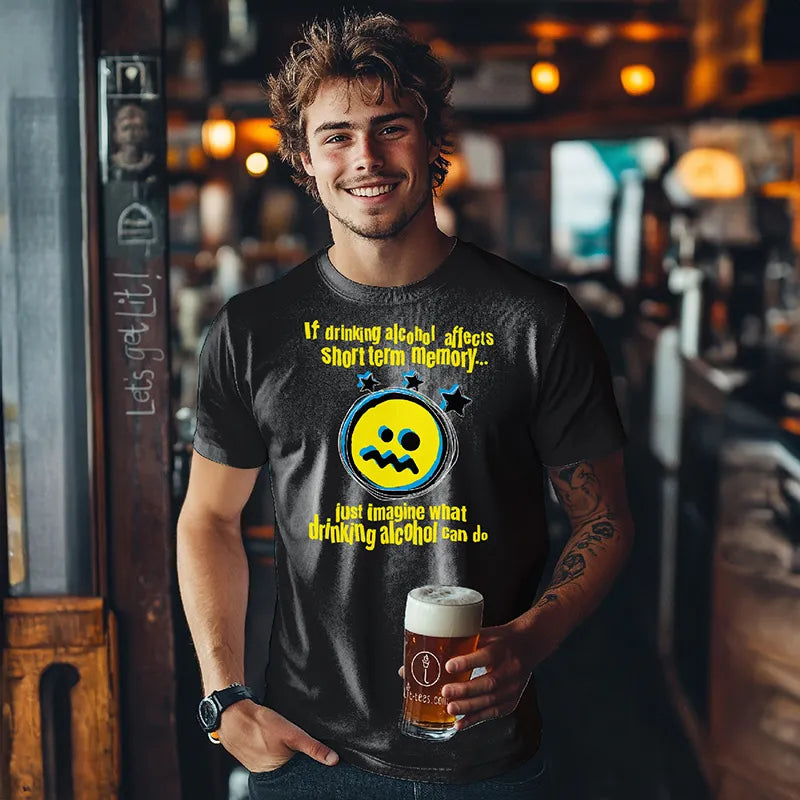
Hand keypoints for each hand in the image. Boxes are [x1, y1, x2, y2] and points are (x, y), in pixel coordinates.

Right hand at [217, 701, 338, 770]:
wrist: (232, 714)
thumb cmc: (260, 723)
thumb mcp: (292, 733)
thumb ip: (312, 747)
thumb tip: (333, 760)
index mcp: (278, 772)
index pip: (299, 775)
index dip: (307, 767)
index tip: (310, 758)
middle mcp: (267, 774)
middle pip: (289, 768)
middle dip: (294, 759)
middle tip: (291, 744)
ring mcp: (257, 767)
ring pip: (277, 762)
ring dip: (282, 753)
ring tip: (279, 740)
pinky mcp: (251, 758)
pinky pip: (266, 757)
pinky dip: (270, 750)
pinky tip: (270, 739)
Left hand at [440, 619, 534, 730]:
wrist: (528, 645)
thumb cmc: (501, 639)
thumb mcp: (486, 634)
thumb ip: (465, 642)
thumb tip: (437, 646)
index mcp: (502, 648)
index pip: (485, 656)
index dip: (467, 662)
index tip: (448, 666)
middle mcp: (510, 669)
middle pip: (488, 683)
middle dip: (465, 690)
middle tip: (445, 692)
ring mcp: (513, 687)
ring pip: (491, 701)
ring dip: (469, 708)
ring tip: (450, 709)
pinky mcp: (512, 700)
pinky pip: (493, 713)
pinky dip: (475, 719)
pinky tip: (460, 723)